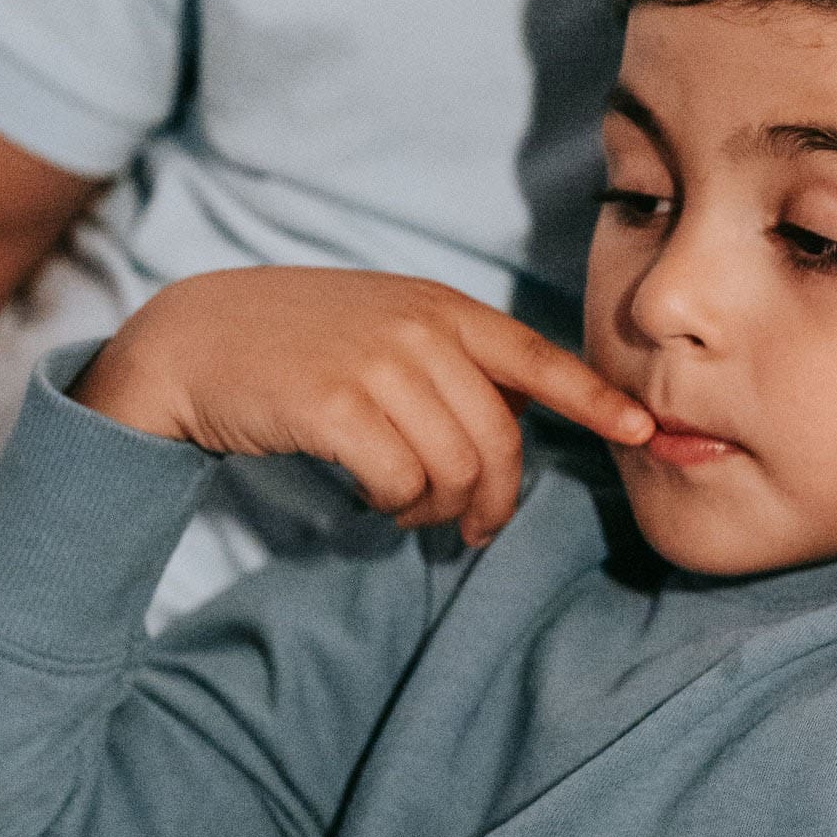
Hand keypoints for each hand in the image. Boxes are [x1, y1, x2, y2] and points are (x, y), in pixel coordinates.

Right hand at [74, 268, 654, 545]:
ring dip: (438, 510)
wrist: (194, 338)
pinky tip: (373, 500)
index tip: (641, 430)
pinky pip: (399, 482)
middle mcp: (417, 328)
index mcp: (441, 307)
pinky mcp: (331, 406)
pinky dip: (394, 507)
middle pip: (500, 440)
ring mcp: (375, 364)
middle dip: (496, 500)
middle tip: (474, 529)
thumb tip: (525, 411)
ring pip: (453, 468)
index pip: (537, 356)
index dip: (594, 398)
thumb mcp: (385, 324)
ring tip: (408, 510)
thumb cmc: (299, 343)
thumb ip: (453, 356)